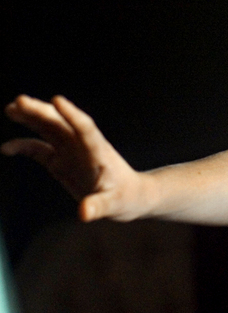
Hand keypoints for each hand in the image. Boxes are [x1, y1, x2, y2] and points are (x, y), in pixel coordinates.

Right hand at [4, 95, 147, 221]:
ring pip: (49, 129)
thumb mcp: (113, 204)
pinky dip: (24, 146)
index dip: (71, 114)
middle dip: (41, 111)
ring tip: (11, 108)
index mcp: (98, 151)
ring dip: (31, 118)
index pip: (85, 128)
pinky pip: (40, 149)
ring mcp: (71, 151)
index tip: (57, 100)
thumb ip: (98, 207)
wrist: (130, 196)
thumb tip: (83, 213)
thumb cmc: (125, 198)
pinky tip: (6, 148)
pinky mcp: (61, 161)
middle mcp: (83, 146)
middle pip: (61, 123)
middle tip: (19, 101)